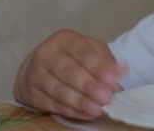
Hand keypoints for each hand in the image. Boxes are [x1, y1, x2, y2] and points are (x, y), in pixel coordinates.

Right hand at [13, 29, 127, 120]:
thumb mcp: (90, 50)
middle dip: (89, 86)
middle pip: (68, 71)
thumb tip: (122, 70)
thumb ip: (106, 59)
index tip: (113, 79)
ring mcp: (36, 74)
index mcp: (65, 40)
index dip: (98, 66)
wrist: (40, 66)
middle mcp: (46, 54)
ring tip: (97, 109)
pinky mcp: (31, 93)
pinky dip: (70, 111)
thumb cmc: (72, 58)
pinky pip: (51, 104)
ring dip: (80, 102)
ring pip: (58, 90)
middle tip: (106, 97)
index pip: (82, 52)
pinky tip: (85, 114)